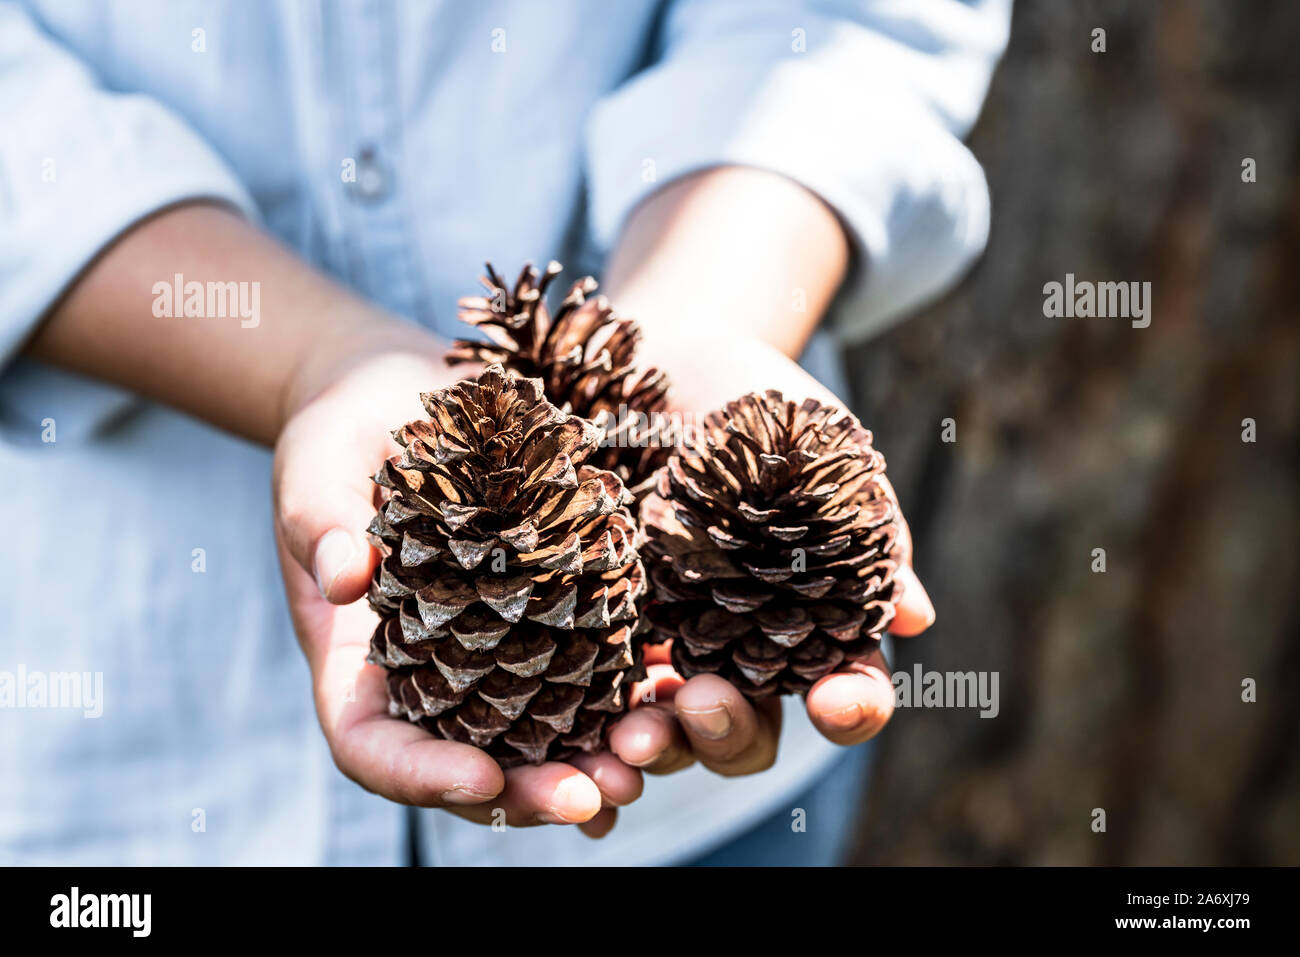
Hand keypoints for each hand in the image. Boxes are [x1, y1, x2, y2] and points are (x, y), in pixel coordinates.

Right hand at [272, 327, 642, 836]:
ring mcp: (492, 656)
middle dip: (530, 790)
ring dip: (593, 757)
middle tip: (593, 796)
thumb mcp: (316, 470)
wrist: (400, 400)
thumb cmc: (341, 437)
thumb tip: (343, 577)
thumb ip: (321, 525)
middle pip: (470, 765)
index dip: (423, 776)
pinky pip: (587, 672)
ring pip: (539, 735)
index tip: (483, 775)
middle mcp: (430, 679)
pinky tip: (674, 700)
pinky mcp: (548, 617)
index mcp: (359, 667)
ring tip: (648, 757)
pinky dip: (627, 695)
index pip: (376, 748)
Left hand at [606, 334, 935, 775]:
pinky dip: (586, 715)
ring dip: (656, 742)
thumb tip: (916, 618)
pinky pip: (588, 688)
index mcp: (812, 624)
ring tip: (634, 729)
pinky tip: (575, 718)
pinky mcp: (594, 623)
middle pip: (747, 732)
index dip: (851, 706)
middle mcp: (739, 652)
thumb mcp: (825, 452)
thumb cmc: (763, 405)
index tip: (835, 701)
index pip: (846, 688)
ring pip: (666, 727)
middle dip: (731, 734)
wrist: (667, 356)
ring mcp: (664, 642)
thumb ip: (868, 528)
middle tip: (705, 701)